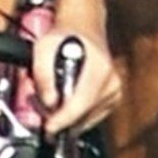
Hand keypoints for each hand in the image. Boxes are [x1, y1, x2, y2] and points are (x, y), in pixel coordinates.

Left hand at [36, 14, 124, 135]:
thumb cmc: (64, 36)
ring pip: (87, 119)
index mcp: (98, 69)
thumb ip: (43, 76)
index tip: (49, 128)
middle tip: (42, 110)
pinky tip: (66, 101)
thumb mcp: (43, 49)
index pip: (81, 103)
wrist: (83, 28)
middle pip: (84, 115)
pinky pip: (91, 116)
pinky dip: (77, 114)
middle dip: (61, 119)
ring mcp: (115, 92)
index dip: (63, 119)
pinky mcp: (113, 99)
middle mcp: (111, 82)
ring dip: (68, 117)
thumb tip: (50, 102)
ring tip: (53, 100)